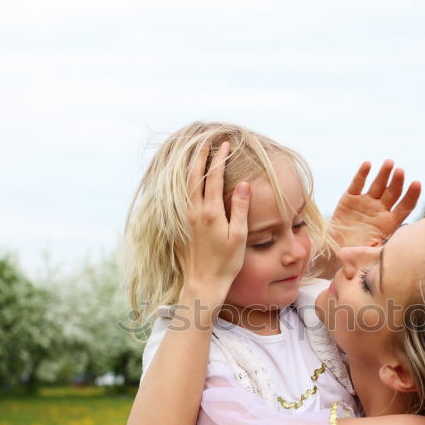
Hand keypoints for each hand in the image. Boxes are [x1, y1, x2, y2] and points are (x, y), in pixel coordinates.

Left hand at [180, 141, 250, 306]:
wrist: (202, 284)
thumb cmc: (225, 263)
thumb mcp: (239, 236)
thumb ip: (240, 208)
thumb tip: (243, 184)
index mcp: (211, 212)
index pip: (215, 177)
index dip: (219, 158)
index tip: (225, 144)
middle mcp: (195, 211)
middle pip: (195, 176)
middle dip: (201, 156)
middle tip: (207, 141)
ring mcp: (186, 218)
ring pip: (186, 185)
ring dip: (191, 167)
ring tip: (196, 154)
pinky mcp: (182, 225)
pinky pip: (182, 196)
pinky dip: (186, 182)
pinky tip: (189, 180)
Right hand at [330, 160, 421, 249]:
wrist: (331, 252)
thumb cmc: (354, 256)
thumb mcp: (370, 256)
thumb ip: (379, 253)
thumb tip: (392, 256)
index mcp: (389, 223)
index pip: (405, 207)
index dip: (411, 195)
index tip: (417, 183)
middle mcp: (380, 210)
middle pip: (393, 192)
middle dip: (397, 181)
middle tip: (401, 171)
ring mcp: (366, 202)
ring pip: (378, 184)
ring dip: (384, 173)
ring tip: (389, 163)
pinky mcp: (350, 198)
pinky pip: (357, 184)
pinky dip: (362, 174)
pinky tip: (368, 164)